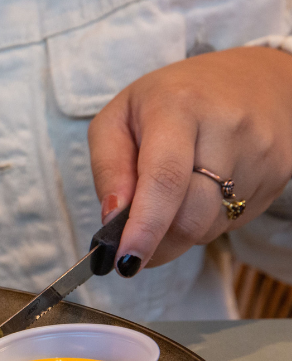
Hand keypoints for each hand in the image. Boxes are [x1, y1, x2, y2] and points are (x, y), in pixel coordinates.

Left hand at [88, 46, 291, 275]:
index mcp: (179, 107)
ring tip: (171, 197)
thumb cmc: (172, 99)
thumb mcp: (119, 117)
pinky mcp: (279, 174)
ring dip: (179, 231)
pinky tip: (202, 190)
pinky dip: (205, 220)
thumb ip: (108, 168)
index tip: (124, 261)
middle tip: (132, 246)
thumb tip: (112, 219)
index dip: (144, 228)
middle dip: (155, 245)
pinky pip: (232, 222)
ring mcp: (260, 153)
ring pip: (210, 227)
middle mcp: (227, 128)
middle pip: (189, 217)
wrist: (254, 77)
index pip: (164, 180)